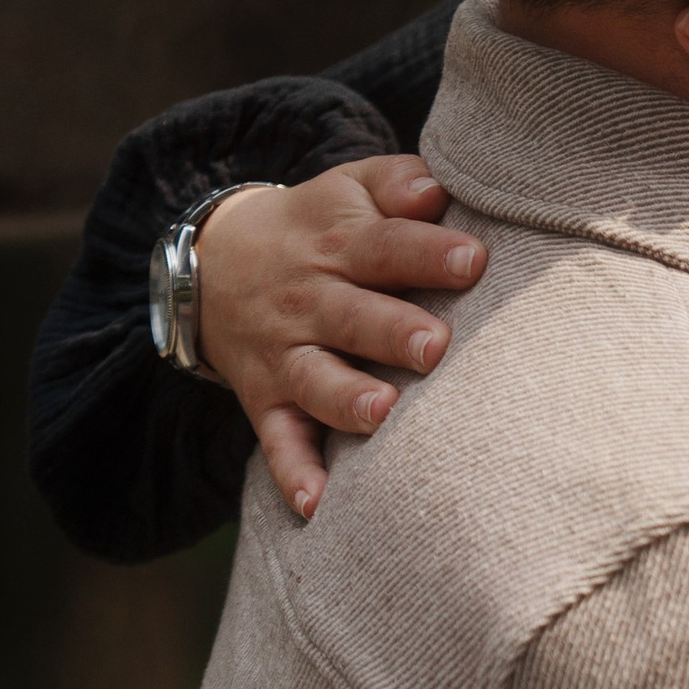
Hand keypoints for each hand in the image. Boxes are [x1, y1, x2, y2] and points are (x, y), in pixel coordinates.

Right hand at [195, 159, 488, 520]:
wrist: (215, 262)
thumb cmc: (318, 226)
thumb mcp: (349, 186)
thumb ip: (397, 182)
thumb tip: (439, 188)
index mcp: (340, 244)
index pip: (386, 245)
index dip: (428, 252)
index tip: (472, 261)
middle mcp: (311, 301)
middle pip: (353, 316)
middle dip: (393, 332)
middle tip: (437, 346)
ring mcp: (286, 354)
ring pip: (317, 381)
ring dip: (347, 400)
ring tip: (384, 414)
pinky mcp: (266, 400)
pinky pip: (277, 441)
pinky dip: (294, 474)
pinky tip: (319, 505)